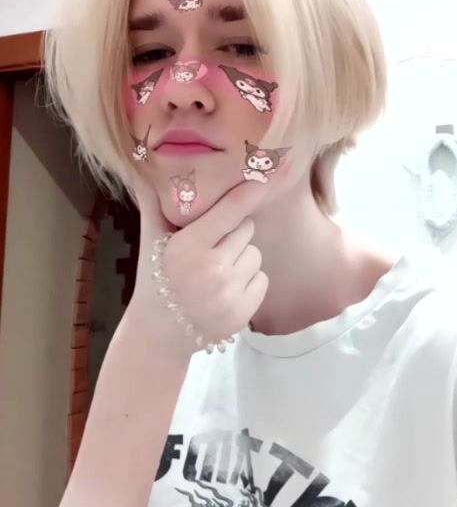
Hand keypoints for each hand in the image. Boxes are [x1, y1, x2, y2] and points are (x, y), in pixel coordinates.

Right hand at [124, 174, 270, 360]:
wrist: (158, 334)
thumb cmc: (155, 280)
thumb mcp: (150, 243)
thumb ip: (152, 206)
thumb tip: (141, 172)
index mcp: (188, 247)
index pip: (230, 211)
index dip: (249, 192)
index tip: (267, 175)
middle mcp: (212, 269)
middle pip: (246, 230)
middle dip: (233, 235)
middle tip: (212, 248)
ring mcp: (229, 293)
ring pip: (256, 255)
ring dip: (242, 259)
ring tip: (217, 272)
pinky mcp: (243, 312)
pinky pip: (262, 280)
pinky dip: (249, 282)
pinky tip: (226, 290)